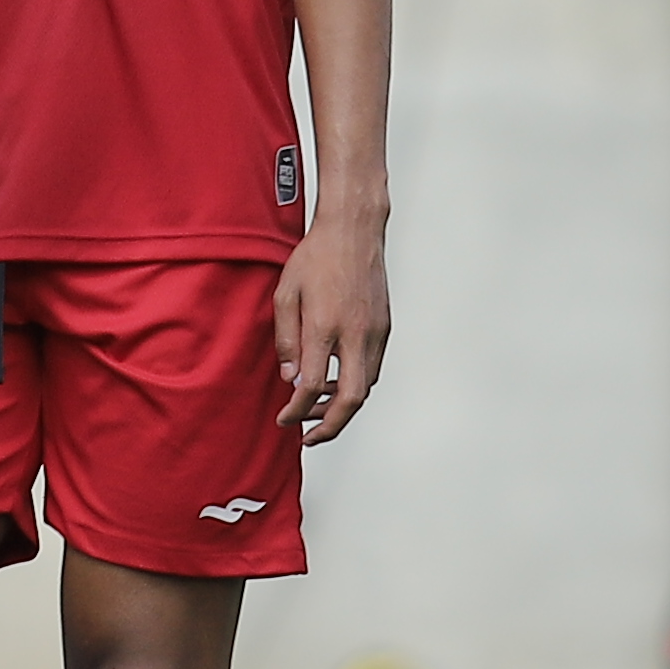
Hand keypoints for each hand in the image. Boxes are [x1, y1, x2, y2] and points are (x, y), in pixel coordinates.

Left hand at [272, 204, 390, 442]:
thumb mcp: (286, 293)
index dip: (295, 411)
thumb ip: (286, 338)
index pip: (310, 385)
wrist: (354, 230)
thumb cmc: (316, 256)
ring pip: (365, 388)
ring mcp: (375, 332)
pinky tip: (336, 383)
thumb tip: (290, 379)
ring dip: (342, 407)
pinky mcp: (385, 327)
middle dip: (329, 428)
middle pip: (349, 400)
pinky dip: (355, 385)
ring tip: (318, 411)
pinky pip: (372, 368)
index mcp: (324, 326)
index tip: (284, 419)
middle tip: (309, 438)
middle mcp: (355, 334)